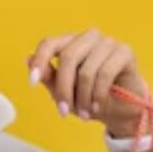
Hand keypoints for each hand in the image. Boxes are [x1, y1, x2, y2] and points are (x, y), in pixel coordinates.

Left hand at [27, 28, 149, 138]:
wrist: (120, 111)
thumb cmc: (91, 98)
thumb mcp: (64, 91)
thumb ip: (49, 76)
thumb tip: (28, 60)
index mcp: (71, 43)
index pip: (50, 43)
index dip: (40, 61)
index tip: (32, 82)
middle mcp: (89, 38)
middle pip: (68, 57)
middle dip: (64, 88)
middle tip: (63, 110)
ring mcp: (108, 43)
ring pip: (87, 69)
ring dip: (83, 97)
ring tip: (84, 113)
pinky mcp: (125, 52)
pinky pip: (105, 73)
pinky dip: (97, 95)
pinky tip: (96, 107)